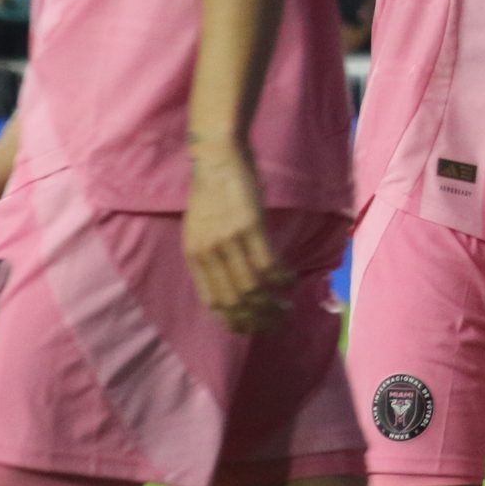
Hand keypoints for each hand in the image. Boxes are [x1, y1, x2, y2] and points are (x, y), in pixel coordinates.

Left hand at [182, 140, 288, 333]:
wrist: (217, 157)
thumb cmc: (211, 191)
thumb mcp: (200, 228)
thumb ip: (212, 254)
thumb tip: (232, 279)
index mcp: (194, 255)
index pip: (212, 301)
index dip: (233, 320)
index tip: (251, 328)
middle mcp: (209, 252)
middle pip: (234, 299)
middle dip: (257, 318)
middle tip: (277, 324)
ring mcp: (229, 240)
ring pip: (252, 286)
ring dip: (273, 304)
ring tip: (287, 309)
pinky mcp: (250, 226)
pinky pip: (269, 263)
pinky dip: (281, 278)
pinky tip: (291, 282)